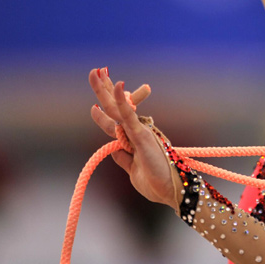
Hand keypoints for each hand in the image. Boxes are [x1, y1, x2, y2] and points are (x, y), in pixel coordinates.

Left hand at [88, 68, 177, 208]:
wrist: (171, 191)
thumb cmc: (156, 184)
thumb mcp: (133, 172)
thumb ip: (124, 160)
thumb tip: (114, 149)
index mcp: (133, 140)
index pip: (114, 123)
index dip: (102, 115)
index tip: (93, 107)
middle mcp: (136, 131)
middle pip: (114, 108)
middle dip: (103, 90)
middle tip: (94, 72)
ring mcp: (139, 131)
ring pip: (117, 107)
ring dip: (105, 89)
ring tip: (96, 72)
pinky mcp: (142, 135)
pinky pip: (129, 115)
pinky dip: (123, 100)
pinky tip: (118, 85)